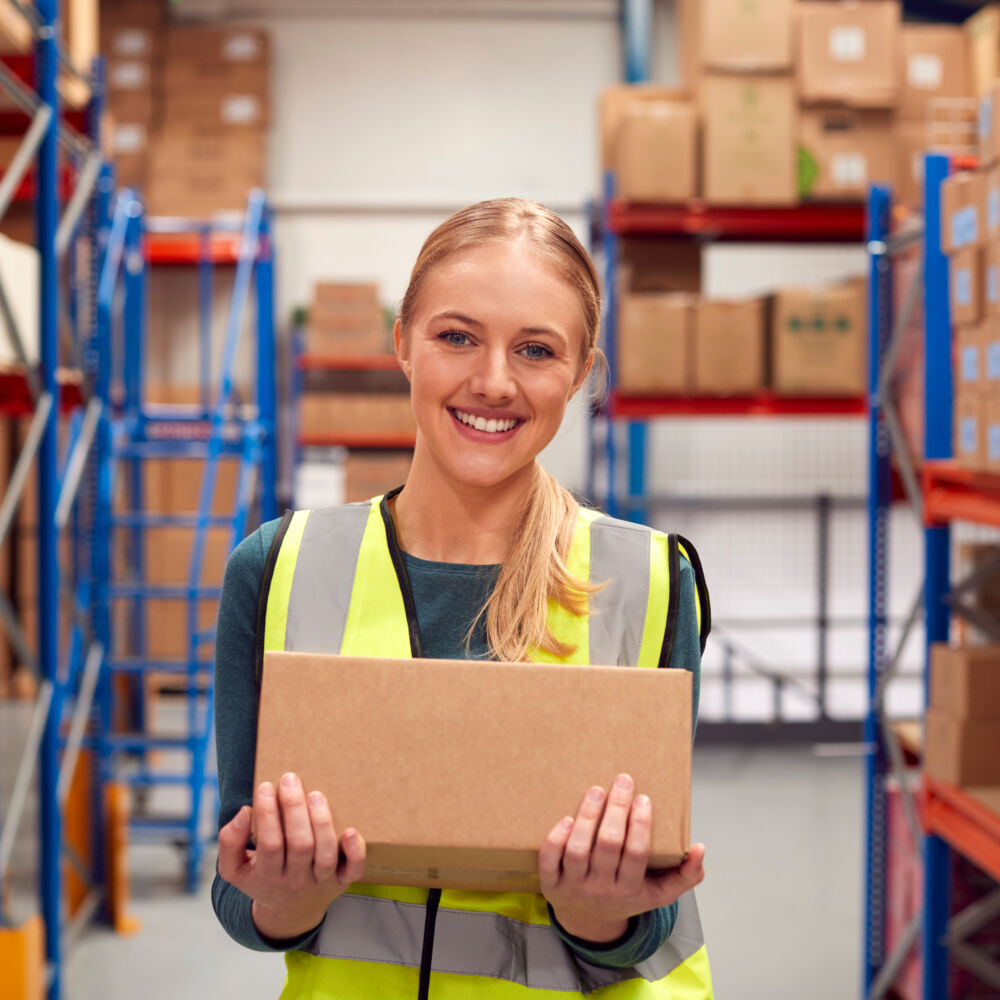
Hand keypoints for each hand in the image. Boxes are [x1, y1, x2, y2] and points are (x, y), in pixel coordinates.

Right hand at [217, 772, 365, 940]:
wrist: (289, 911)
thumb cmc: (262, 878)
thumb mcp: (234, 868)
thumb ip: (230, 841)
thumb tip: (244, 812)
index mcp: (268, 876)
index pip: (269, 844)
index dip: (268, 814)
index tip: (266, 786)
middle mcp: (296, 880)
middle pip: (300, 845)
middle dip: (295, 809)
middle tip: (290, 780)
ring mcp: (321, 881)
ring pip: (326, 854)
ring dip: (322, 822)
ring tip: (315, 794)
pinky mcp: (343, 881)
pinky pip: (354, 870)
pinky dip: (355, 851)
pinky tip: (350, 830)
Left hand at [538, 773, 705, 943]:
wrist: (589, 920)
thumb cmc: (627, 896)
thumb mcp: (660, 893)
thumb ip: (686, 875)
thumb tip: (700, 849)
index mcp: (630, 889)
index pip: (636, 854)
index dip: (640, 825)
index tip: (643, 798)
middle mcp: (602, 889)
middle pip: (608, 846)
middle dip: (616, 810)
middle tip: (622, 781)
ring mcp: (574, 886)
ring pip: (578, 850)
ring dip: (588, 817)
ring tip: (596, 791)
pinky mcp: (551, 883)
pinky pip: (550, 860)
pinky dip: (557, 839)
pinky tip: (566, 818)